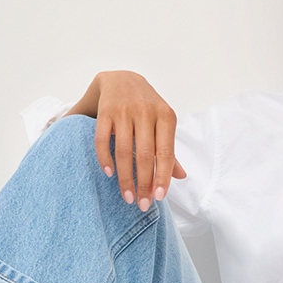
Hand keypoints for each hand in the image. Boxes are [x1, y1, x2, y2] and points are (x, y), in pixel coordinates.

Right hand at [67, 71, 185, 210]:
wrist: (121, 78)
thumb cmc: (146, 108)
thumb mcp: (162, 123)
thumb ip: (169, 149)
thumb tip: (181, 176)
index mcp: (166, 116)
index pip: (166, 153)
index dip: (162, 177)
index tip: (159, 197)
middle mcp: (146, 111)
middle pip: (145, 155)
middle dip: (144, 183)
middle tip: (142, 204)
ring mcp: (124, 110)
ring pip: (124, 150)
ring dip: (125, 178)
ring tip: (127, 196)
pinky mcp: (105, 110)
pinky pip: (102, 140)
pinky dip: (105, 159)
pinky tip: (109, 174)